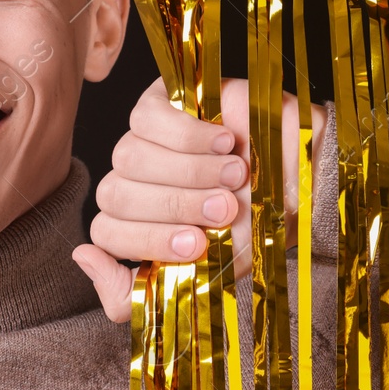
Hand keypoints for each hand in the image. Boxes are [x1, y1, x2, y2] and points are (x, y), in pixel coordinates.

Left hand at [72, 76, 325, 322]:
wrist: (307, 172)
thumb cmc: (261, 221)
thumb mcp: (217, 268)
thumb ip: (147, 287)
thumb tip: (82, 257)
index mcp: (137, 226)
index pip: (106, 234)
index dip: (146, 240)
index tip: (198, 244)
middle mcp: (132, 185)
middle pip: (114, 196)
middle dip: (174, 207)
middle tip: (227, 207)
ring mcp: (140, 142)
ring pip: (128, 158)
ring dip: (188, 171)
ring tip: (237, 173)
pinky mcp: (157, 102)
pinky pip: (147, 119)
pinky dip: (188, 134)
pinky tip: (225, 141)